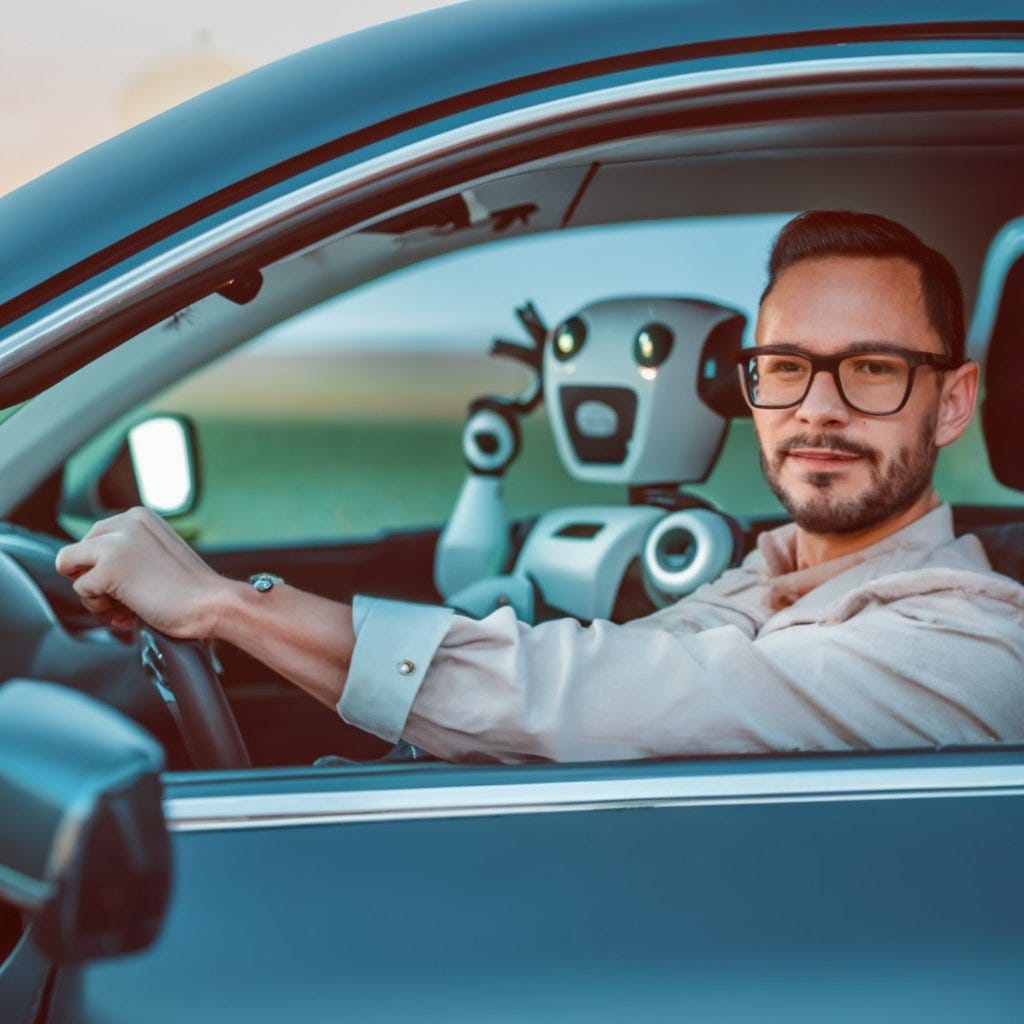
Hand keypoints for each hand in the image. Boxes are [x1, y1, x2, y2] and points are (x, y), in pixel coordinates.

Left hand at [55, 507, 228, 637]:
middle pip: (77, 551)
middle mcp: (125, 523)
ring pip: (71, 569)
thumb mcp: (156, 552)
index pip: (93, 536)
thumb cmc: (191, 589)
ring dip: (94, 595)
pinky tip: (127, 612)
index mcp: (138, 516)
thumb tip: (86, 565)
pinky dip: (100, 607)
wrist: (212, 604)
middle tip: (122, 599)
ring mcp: (116, 544)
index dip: (101, 566)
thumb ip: (128, 548)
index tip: (127, 583)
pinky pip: (81, 591)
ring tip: (125, 608)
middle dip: (92, 578)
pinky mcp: (109, 568)